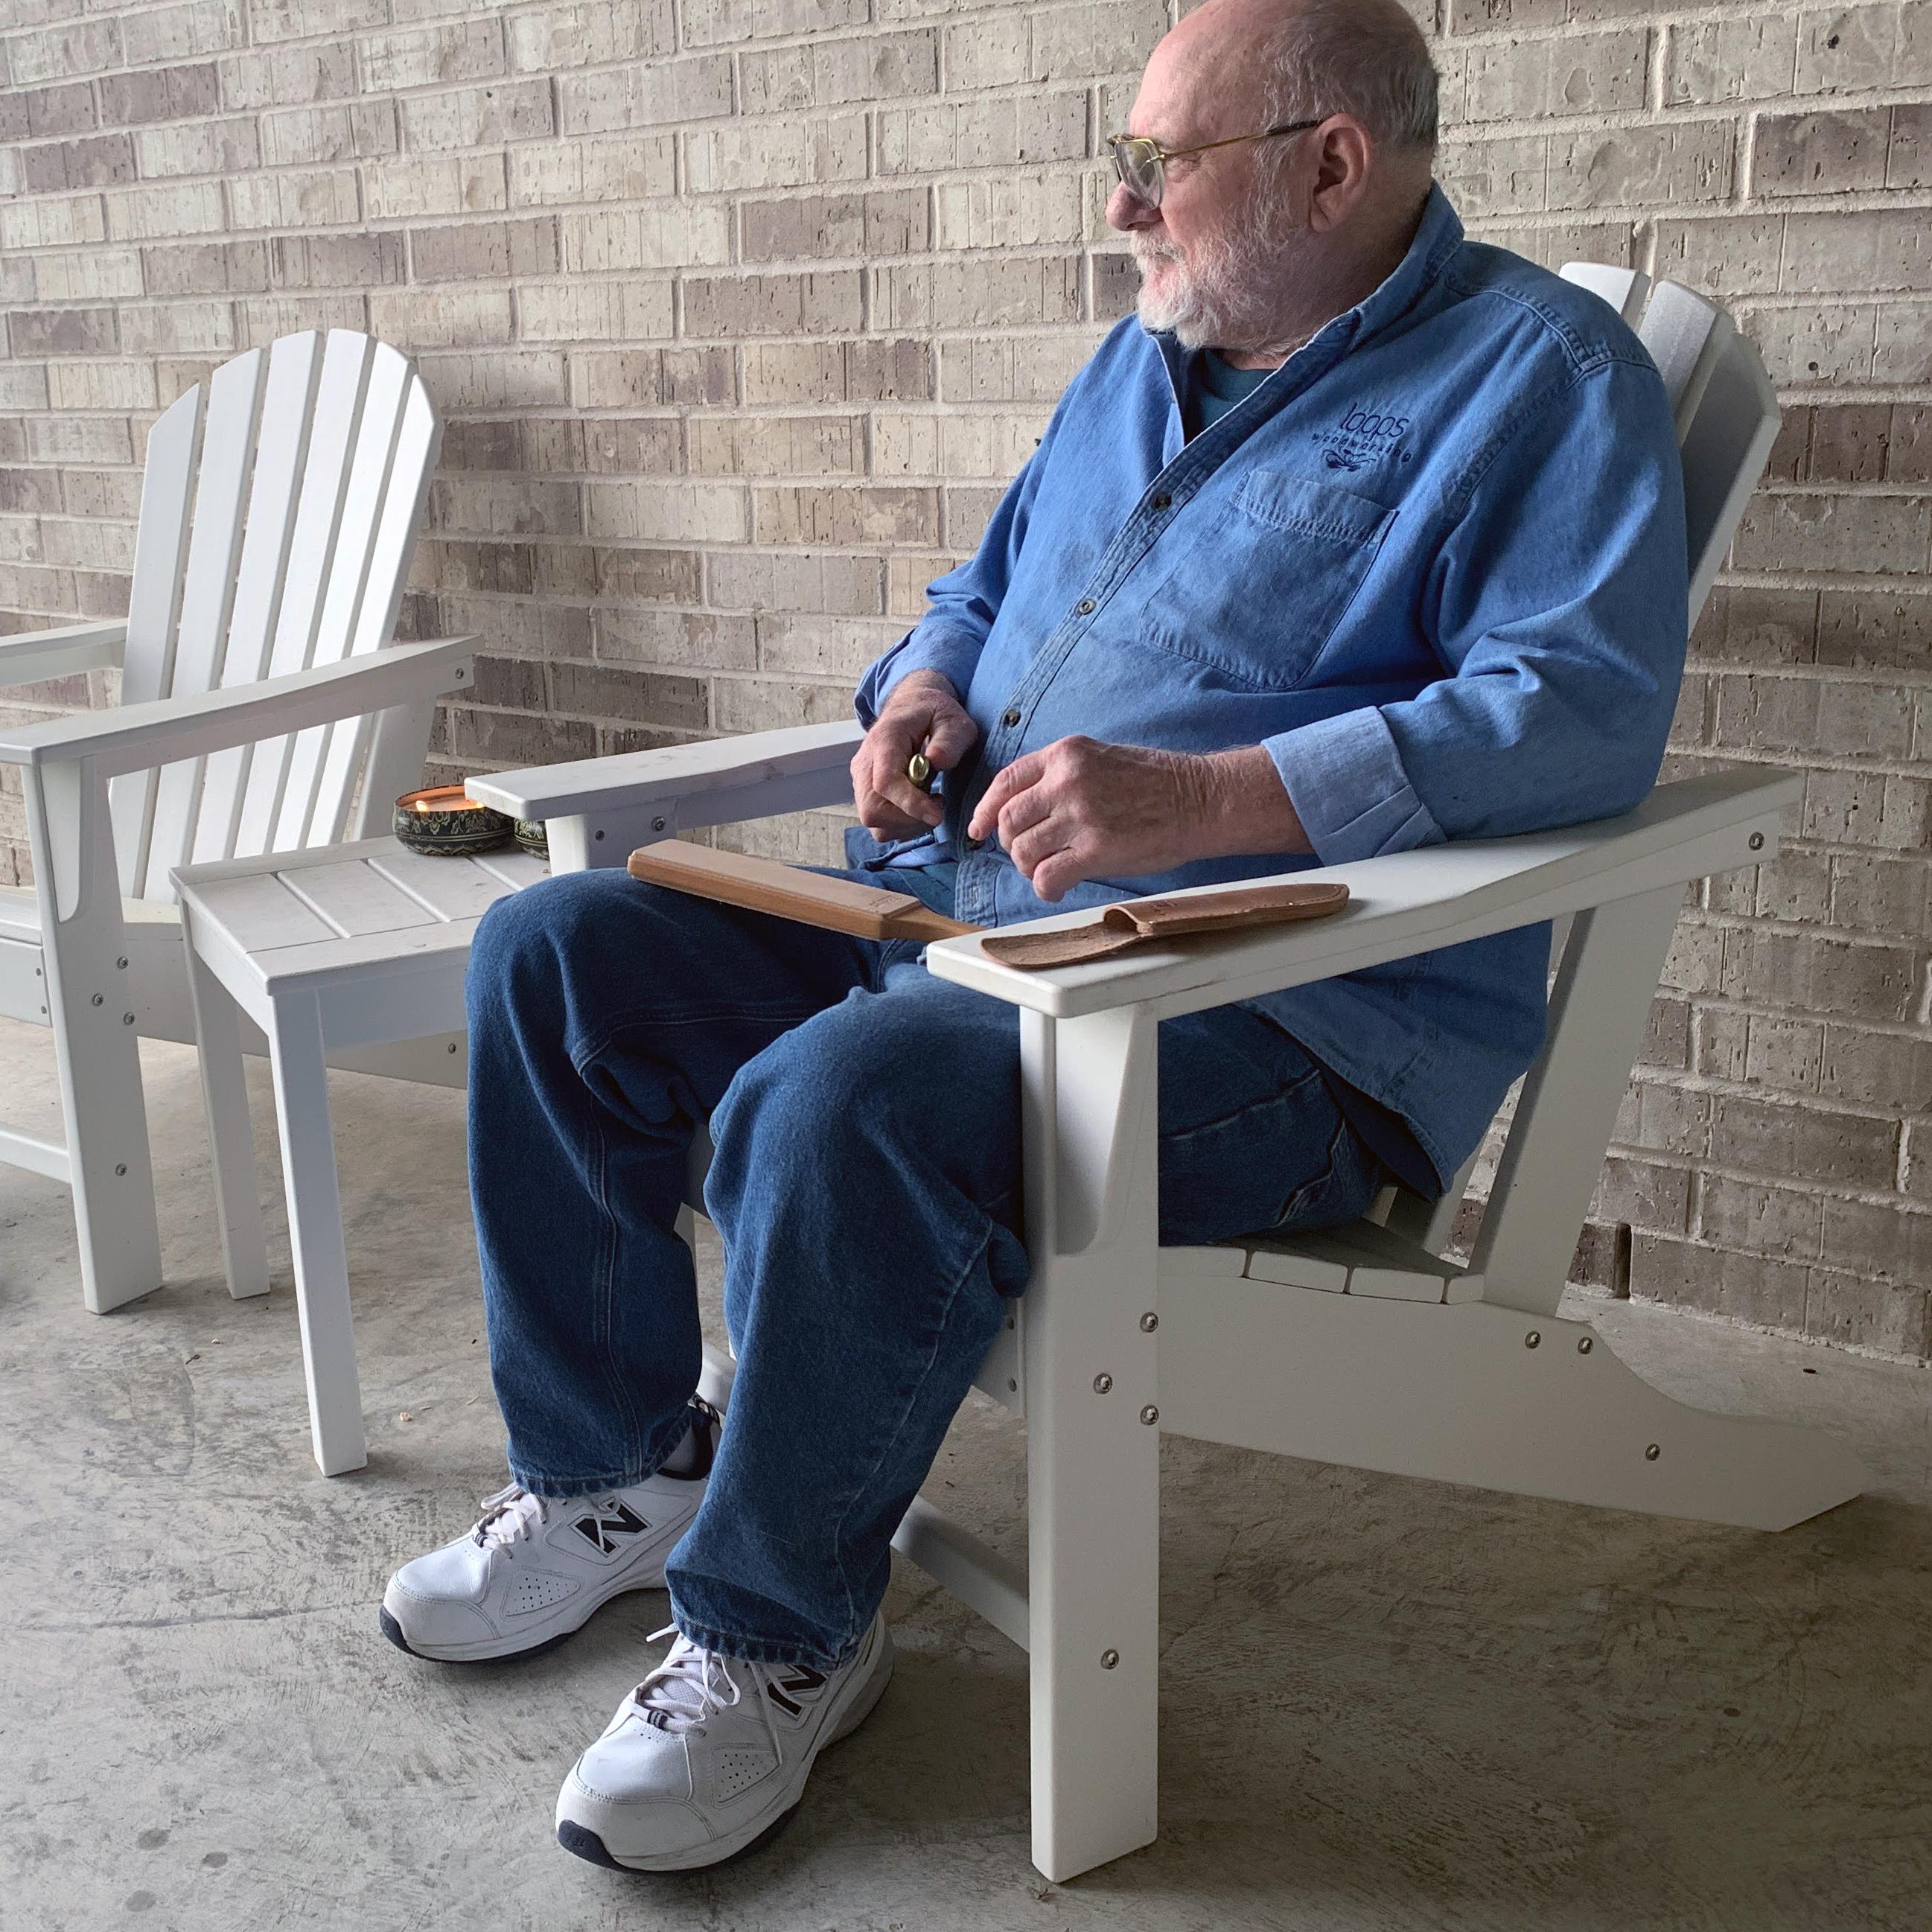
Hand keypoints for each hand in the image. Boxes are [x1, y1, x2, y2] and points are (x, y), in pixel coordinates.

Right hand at [851, 670, 979, 841]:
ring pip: (874, 821)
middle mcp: (865, 762)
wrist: (910, 707)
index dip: (909, 804)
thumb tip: (937, 761)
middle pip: (872, 809)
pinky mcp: (864, 792)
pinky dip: (901, 825)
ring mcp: (860, 779)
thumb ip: (950, 740)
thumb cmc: (933, 714)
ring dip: (907, 824)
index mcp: (884, 740)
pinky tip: (918, 806)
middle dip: (909, 819)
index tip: (937, 815)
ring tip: (929, 802)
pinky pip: (878, 823)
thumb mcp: (954, 719)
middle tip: (937, 804)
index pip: (885, 782)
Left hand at [966, 738, 1309, 902]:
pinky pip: (1047, 876)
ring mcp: (1081, 815)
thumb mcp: (1103, 759)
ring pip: (1023, 850)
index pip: (1006, 782)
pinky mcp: (1096, 849)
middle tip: (1031, 855)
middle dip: (1012, 844)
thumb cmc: (1158, 783)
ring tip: (1051, 870)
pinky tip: (1058, 888)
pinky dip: (1046, 888)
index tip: (978, 829)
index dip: (985, 810)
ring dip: (1030, 867)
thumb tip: (1026, 809)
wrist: (1202, 799)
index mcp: (1066, 754)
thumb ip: (1062, 777)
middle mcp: (1067, 781)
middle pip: (1009, 821)